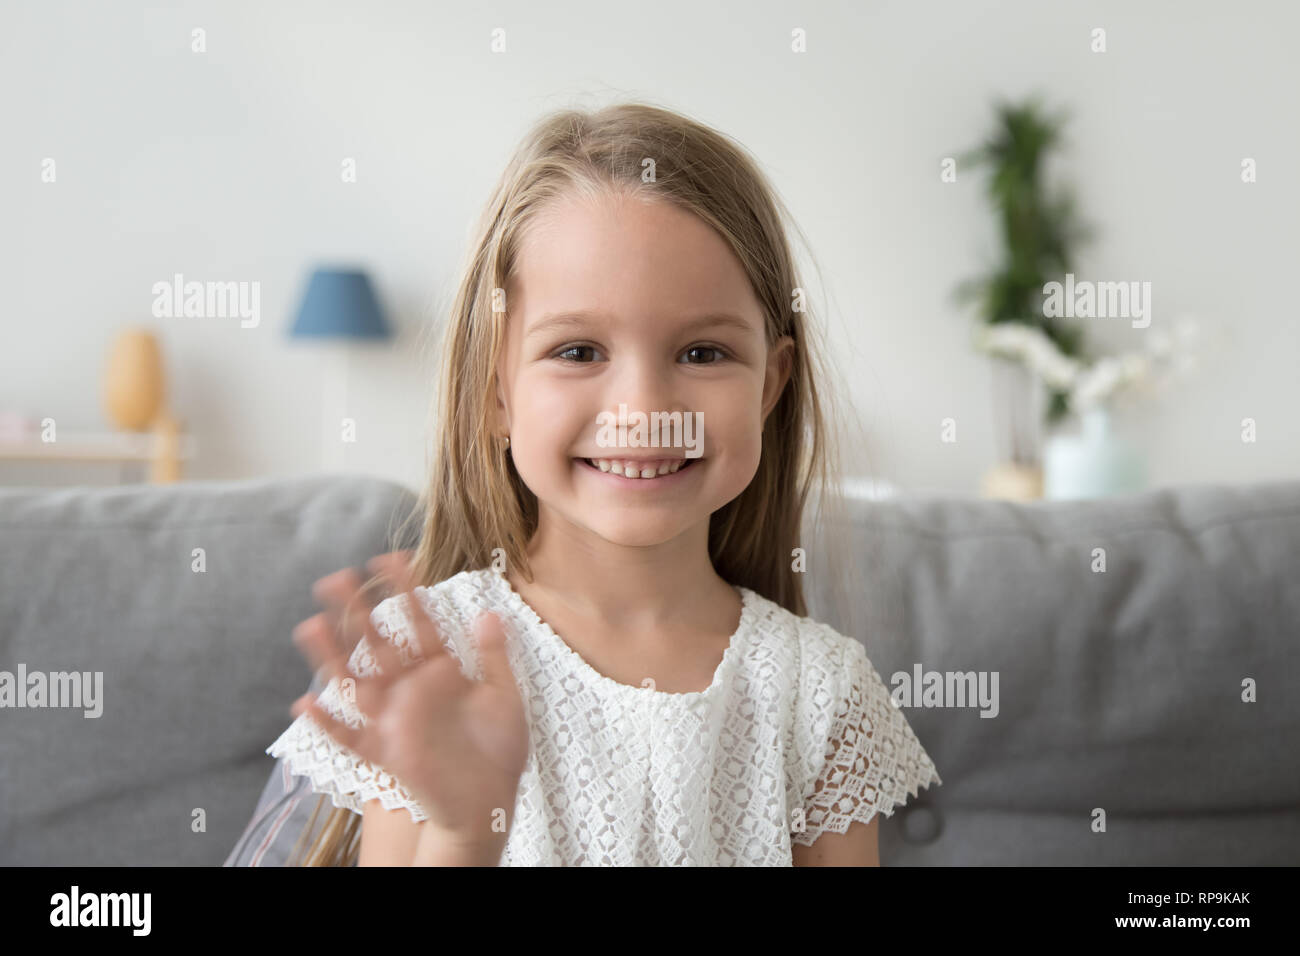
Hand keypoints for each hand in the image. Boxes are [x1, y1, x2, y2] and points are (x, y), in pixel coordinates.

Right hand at [290, 555, 529, 846]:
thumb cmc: (499, 750)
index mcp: (440, 671)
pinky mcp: (387, 754)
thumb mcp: (504, 696)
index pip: (419, 623)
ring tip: (310, 626)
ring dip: (332, 657)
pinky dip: (329, 725)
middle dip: (357, 612)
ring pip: (356, 682)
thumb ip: (493, 656)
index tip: (390, 558)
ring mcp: (395, 720)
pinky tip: (304, 705)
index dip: (405, 591)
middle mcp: (411, 690)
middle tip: (335, 578)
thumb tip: (489, 611)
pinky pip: (352, 738)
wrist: (490, 802)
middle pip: (378, 643)